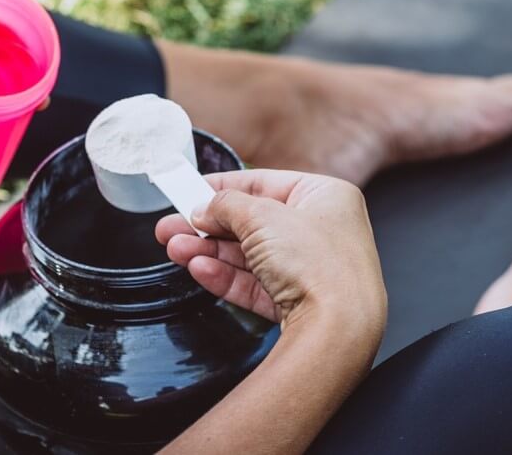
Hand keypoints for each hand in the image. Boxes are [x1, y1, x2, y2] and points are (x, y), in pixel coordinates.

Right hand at [155, 170, 385, 340]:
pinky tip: (199, 268)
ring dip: (208, 251)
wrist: (338, 328)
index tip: (190, 189)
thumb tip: (205, 206)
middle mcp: (321, 232)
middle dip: (207, 226)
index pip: (262, 183)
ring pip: (247, 256)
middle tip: (173, 224)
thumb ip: (225, 205)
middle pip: (250, 223)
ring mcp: (310, 269)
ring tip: (176, 248)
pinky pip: (254, 284)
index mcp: (325, 197)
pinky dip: (224, 276)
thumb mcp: (261, 215)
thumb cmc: (320, 265)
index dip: (221, 187)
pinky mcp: (298, 303)